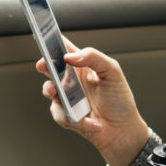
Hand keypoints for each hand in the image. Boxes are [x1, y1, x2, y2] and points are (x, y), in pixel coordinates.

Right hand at [37, 42, 148, 165]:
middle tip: (44, 65)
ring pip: (49, 90)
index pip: (64, 49)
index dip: (52, 41)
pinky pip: (61, 114)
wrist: (123, 130)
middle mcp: (72, 80)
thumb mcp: (113, 72)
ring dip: (53, 92)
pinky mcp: (66, 115)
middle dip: (44, 65)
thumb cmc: (119, 100)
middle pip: (50, 67)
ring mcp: (67, 97)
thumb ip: (93, 57)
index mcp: (82, 65)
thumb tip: (70, 57)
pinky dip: (77, 119)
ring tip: (60, 93)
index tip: (42, 35)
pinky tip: (93, 123)